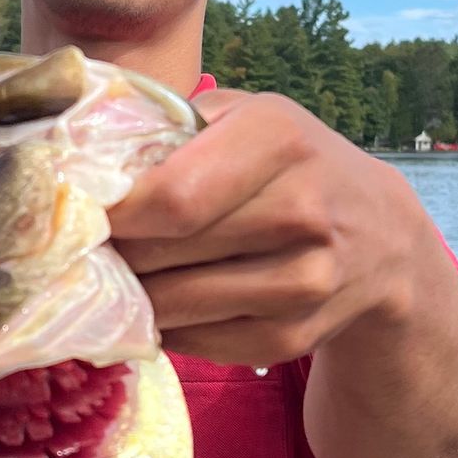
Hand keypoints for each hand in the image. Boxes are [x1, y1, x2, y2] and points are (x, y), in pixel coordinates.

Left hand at [108, 89, 435, 365]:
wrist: (380, 233)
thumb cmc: (288, 164)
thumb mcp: (245, 116)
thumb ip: (171, 123)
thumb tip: (77, 152)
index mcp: (279, 139)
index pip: (171, 196)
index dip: (112, 213)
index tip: (81, 213)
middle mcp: (302, 210)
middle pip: (165, 253)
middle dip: (114, 252)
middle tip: (89, 246)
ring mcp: (304, 281)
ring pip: (175, 305)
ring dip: (134, 293)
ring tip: (120, 272)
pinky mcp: (293, 337)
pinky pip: (197, 342)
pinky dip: (166, 326)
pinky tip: (163, 301)